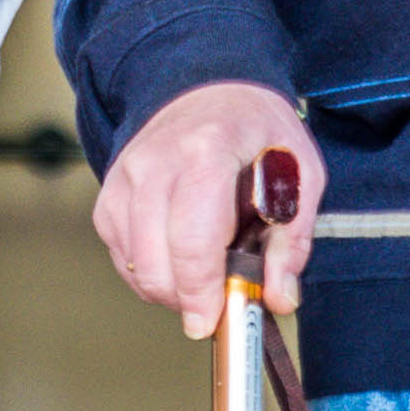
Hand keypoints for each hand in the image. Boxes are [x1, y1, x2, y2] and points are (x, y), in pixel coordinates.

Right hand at [95, 80, 319, 331]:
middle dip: (186, 299)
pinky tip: (179, 261)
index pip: (192, 239)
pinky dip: (149, 272)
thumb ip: (291, 239)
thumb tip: (279, 297)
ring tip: (204, 275)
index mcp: (206, 151)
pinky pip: (122, 255)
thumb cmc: (258, 131)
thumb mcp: (300, 173)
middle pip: (156, 261)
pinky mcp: (109, 195)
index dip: (201, 291)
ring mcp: (125, 178)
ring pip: (135, 265)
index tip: (211, 322)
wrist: (210, 88)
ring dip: (169, 289)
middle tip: (219, 303)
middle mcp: (155, 162)